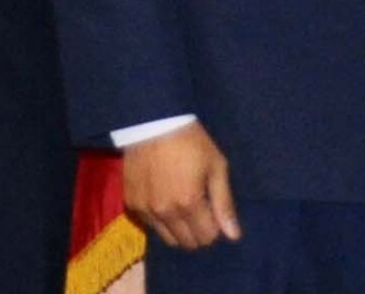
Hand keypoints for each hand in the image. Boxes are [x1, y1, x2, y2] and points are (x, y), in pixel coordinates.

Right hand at [123, 121, 241, 249]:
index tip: (213, 210)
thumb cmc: (191, 140)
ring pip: (167, 238)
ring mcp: (145, 209)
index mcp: (189, 203)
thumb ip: (224, 203)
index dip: (215, 227)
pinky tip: (164, 199)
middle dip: (198, 231)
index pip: (207, 237)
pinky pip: (149, 225)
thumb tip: (234, 236)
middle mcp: (165, 212)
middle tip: (200, 208)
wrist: (153, 121)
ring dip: (178, 228)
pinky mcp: (131, 203)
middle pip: (187, 242)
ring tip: (182, 204)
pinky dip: (159, 219)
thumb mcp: (215, 166)